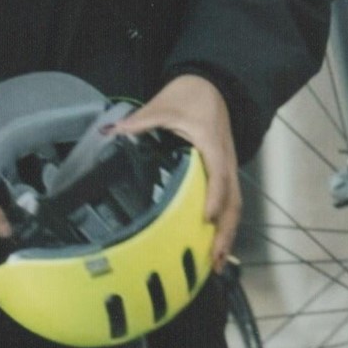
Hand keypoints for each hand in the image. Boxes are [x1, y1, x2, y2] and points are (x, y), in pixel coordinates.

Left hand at [112, 74, 240, 271]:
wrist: (212, 85)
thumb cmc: (190, 96)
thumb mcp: (163, 105)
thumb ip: (141, 121)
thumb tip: (113, 133)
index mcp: (211, 143)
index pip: (217, 174)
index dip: (213, 197)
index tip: (205, 217)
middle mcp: (225, 160)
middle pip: (232, 200)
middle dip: (224, 230)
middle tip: (212, 258)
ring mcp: (227, 168)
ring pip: (234, 206)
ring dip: (227, 234)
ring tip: (215, 262)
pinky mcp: (224, 173)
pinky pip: (230, 202)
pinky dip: (225, 226)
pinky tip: (214, 246)